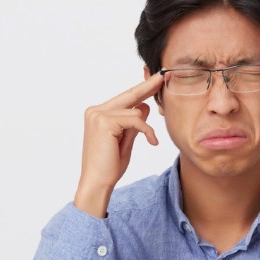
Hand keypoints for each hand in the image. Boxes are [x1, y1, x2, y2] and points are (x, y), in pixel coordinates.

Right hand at [74, 73, 164, 217]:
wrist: (97, 183)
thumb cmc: (109, 166)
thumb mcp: (125, 140)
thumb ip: (133, 123)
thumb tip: (145, 106)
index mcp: (98, 114)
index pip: (124, 98)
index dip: (141, 89)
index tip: (156, 79)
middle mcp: (95, 110)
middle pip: (129, 95)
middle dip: (148, 86)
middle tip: (164, 75)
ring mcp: (98, 115)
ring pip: (134, 111)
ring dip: (146, 127)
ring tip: (149, 140)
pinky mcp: (105, 122)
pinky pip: (135, 120)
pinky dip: (147, 131)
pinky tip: (152, 141)